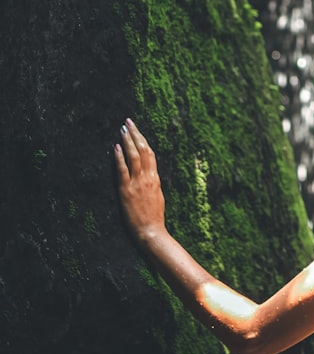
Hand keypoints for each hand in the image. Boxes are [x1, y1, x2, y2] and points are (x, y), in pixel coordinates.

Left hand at [114, 118, 166, 243]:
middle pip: (142, 150)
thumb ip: (152, 183)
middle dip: (135, 134)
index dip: (143, 140)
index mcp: (156, 178)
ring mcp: (137, 183)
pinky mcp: (127, 191)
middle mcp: (148, 177)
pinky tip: (116, 147)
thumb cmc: (154, 217)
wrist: (151, 231)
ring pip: (134, 157)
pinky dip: (119, 158)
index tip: (137, 130)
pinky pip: (123, 171)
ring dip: (128, 141)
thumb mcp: (157, 196)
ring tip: (122, 129)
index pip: (150, 153)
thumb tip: (149, 173)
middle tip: (128, 122)